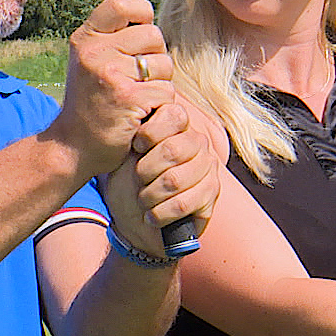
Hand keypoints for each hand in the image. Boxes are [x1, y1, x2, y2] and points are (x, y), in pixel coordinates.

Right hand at [49, 0, 173, 175]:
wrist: (73, 147)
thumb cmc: (91, 103)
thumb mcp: (91, 61)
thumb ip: (115, 38)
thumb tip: (149, 16)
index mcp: (86, 37)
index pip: (124, 3)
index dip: (142, 15)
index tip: (140, 38)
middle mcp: (95, 51)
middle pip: (154, 35)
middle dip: (155, 58)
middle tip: (137, 80)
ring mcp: (110, 73)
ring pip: (164, 64)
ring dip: (160, 84)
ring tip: (136, 98)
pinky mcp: (128, 97)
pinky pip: (166, 91)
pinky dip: (160, 106)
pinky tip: (139, 114)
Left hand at [101, 99, 219, 256]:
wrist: (135, 222)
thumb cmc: (128, 184)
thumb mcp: (123, 155)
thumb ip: (133, 133)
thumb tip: (134, 114)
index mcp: (177, 126)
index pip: (173, 116)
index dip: (149, 133)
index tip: (135, 148)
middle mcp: (198, 143)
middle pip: (172, 150)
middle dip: (144, 171)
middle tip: (137, 181)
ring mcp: (208, 168)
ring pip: (174, 180)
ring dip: (149, 196)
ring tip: (142, 201)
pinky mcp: (212, 195)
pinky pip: (182, 204)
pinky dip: (159, 214)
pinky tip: (152, 216)